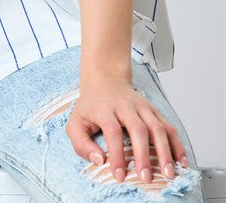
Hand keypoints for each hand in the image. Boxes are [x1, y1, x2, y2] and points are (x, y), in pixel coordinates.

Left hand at [65, 77, 188, 183]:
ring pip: (157, 127)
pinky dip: (176, 143)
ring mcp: (142, 106)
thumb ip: (81, 143)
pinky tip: (181, 160)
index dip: (117, 154)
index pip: (112, 131)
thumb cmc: (91, 106)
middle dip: (143, 155)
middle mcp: (126, 105)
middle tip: (146, 178)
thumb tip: (98, 160)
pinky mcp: (153, 109)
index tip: (120, 175)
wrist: (105, 80)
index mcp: (105, 108)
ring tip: (169, 172)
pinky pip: (168, 126)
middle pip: (138, 128)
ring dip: (165, 151)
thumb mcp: (75, 122)